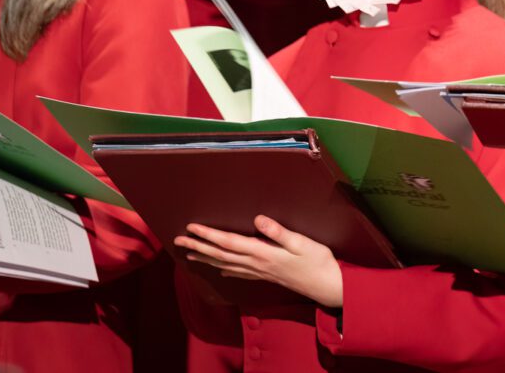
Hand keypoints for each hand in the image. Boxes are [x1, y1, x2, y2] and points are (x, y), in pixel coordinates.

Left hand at [176, 217, 343, 307]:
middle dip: (198, 247)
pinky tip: (218, 269)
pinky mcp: (265, 276)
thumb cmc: (318, 261)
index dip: (209, 234)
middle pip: (220, 254)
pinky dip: (223, 269)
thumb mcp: (302, 242)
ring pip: (225, 264)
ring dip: (205, 258)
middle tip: (178, 240)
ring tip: (189, 254)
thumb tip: (258, 219)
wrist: (326, 286)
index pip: (229, 242)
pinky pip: (237, 272)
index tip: (192, 227)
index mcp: (263, 253)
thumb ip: (278, 232)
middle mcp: (256, 264)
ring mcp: (259, 272)